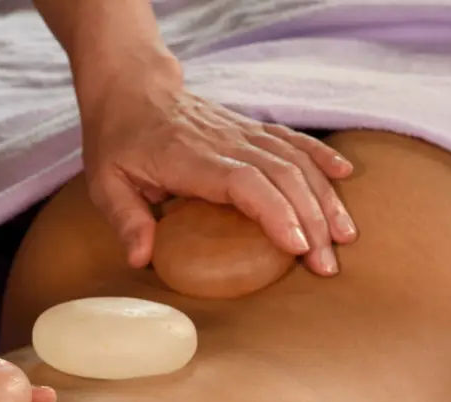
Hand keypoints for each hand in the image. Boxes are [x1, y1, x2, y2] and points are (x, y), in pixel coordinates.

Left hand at [78, 50, 356, 276]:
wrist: (130, 88)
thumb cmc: (117, 140)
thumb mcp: (105, 183)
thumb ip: (125, 221)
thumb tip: (141, 259)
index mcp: (190, 158)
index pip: (245, 183)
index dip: (275, 212)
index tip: (297, 245)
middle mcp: (225, 142)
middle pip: (282, 177)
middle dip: (312, 220)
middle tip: (326, 264)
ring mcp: (242, 133)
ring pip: (296, 161)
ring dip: (325, 198)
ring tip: (344, 236)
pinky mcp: (250, 130)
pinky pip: (293, 141)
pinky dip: (321, 158)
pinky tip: (345, 178)